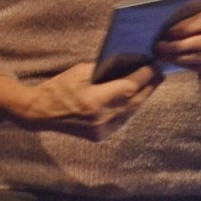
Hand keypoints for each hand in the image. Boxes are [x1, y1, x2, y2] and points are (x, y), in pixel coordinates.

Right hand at [0, 63, 161, 140]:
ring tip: (152, 83)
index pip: (129, 87)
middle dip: (149, 86)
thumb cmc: (60, 86)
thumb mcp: (81, 71)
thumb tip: (128, 63)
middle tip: (160, 72)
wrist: (40, 112)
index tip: (154, 64)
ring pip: (131, 112)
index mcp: (94, 100)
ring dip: (142, 97)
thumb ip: (104, 69)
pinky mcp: (100, 136)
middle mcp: (100, 118)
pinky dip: (130, 108)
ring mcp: (101, 130)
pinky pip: (122, 120)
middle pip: (135, 101)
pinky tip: (136, 98)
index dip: (144, 77)